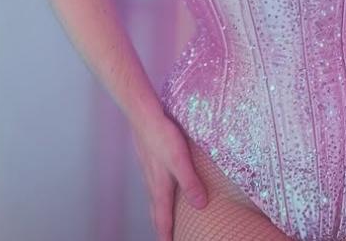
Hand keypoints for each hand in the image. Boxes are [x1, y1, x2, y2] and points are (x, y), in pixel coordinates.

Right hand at [131, 112, 207, 240]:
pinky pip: (154, 186)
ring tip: (166, 219)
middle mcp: (152, 184)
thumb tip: (200, 205)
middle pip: (156, 213)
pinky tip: (164, 187)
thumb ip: (190, 182)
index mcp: (160, 188)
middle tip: (166, 238)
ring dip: (160, 212)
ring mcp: (150, 173)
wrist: (145, 117)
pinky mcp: (151, 161)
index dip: (166, 235)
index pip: (162, 219)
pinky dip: (159, 196)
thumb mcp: (180, 160)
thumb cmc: (163, 137)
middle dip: (161, 228)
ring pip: (154, 199)